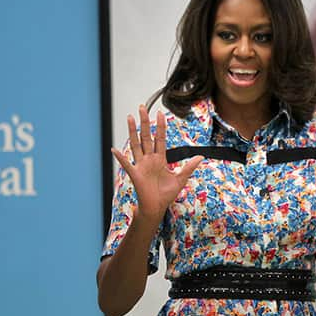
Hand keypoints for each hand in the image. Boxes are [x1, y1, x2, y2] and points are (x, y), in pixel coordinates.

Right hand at [111, 105, 202, 221]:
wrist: (157, 208)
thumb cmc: (166, 195)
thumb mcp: (181, 179)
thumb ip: (189, 167)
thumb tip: (201, 156)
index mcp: (160, 159)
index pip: (160, 138)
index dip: (160, 126)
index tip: (160, 114)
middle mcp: (149, 159)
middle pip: (146, 137)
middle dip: (144, 122)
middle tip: (142, 108)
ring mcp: (141, 166)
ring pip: (136, 144)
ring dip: (133, 131)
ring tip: (130, 118)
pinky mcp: (135, 174)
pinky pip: (126, 164)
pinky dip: (121, 158)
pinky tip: (114, 150)